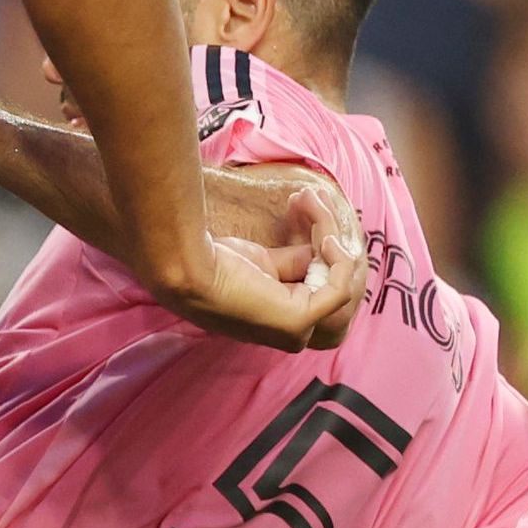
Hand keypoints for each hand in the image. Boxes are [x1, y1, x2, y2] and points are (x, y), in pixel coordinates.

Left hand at [202, 162, 368, 349]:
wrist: (188, 268)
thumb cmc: (212, 261)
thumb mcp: (263, 260)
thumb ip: (295, 259)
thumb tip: (324, 243)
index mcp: (278, 318)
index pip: (317, 278)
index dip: (319, 240)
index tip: (308, 205)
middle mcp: (290, 331)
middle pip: (328, 275)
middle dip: (326, 230)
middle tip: (314, 195)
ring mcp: (295, 332)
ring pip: (336, 275)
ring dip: (329, 231)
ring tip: (313, 198)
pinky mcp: (298, 323)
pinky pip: (339, 289)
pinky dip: (340, 260)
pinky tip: (326, 238)